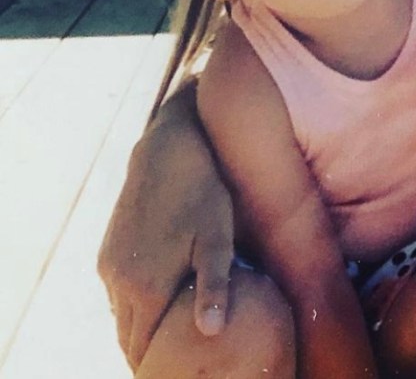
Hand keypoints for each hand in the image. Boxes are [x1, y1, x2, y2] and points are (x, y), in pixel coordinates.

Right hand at [97, 84, 234, 367]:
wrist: (169, 148)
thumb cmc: (204, 191)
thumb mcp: (218, 237)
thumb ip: (215, 285)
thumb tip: (212, 332)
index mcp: (145, 286)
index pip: (144, 347)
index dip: (158, 365)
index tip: (176, 373)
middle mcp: (118, 281)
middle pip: (128, 337)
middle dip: (148, 353)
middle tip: (173, 364)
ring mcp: (109, 265)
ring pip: (121, 315)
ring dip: (140, 328)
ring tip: (168, 340)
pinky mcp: (107, 251)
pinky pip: (118, 293)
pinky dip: (134, 306)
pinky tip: (158, 303)